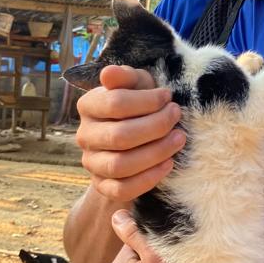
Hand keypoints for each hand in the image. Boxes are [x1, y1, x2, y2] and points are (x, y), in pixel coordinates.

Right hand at [75, 65, 185, 200]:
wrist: (134, 140)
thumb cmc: (138, 106)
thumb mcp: (136, 85)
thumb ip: (126, 77)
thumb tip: (108, 74)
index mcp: (88, 106)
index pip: (115, 103)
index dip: (147, 101)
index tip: (168, 97)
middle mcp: (85, 135)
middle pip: (120, 136)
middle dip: (155, 126)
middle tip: (176, 117)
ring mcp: (92, 163)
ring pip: (121, 165)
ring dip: (156, 152)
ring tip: (178, 139)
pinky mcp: (103, 185)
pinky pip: (123, 189)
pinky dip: (149, 178)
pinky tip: (169, 164)